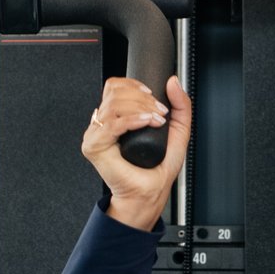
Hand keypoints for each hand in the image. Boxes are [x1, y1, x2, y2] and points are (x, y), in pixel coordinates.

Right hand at [82, 75, 192, 229]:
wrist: (150, 192)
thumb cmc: (158, 168)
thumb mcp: (177, 130)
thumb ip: (180, 105)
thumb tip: (172, 81)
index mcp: (116, 117)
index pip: (114, 86)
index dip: (133, 84)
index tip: (152, 95)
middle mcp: (103, 123)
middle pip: (114, 92)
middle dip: (142, 98)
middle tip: (159, 112)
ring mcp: (96, 134)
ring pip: (113, 105)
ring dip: (140, 108)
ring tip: (156, 120)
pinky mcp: (94, 146)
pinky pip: (112, 124)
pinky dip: (133, 120)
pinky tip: (146, 122)